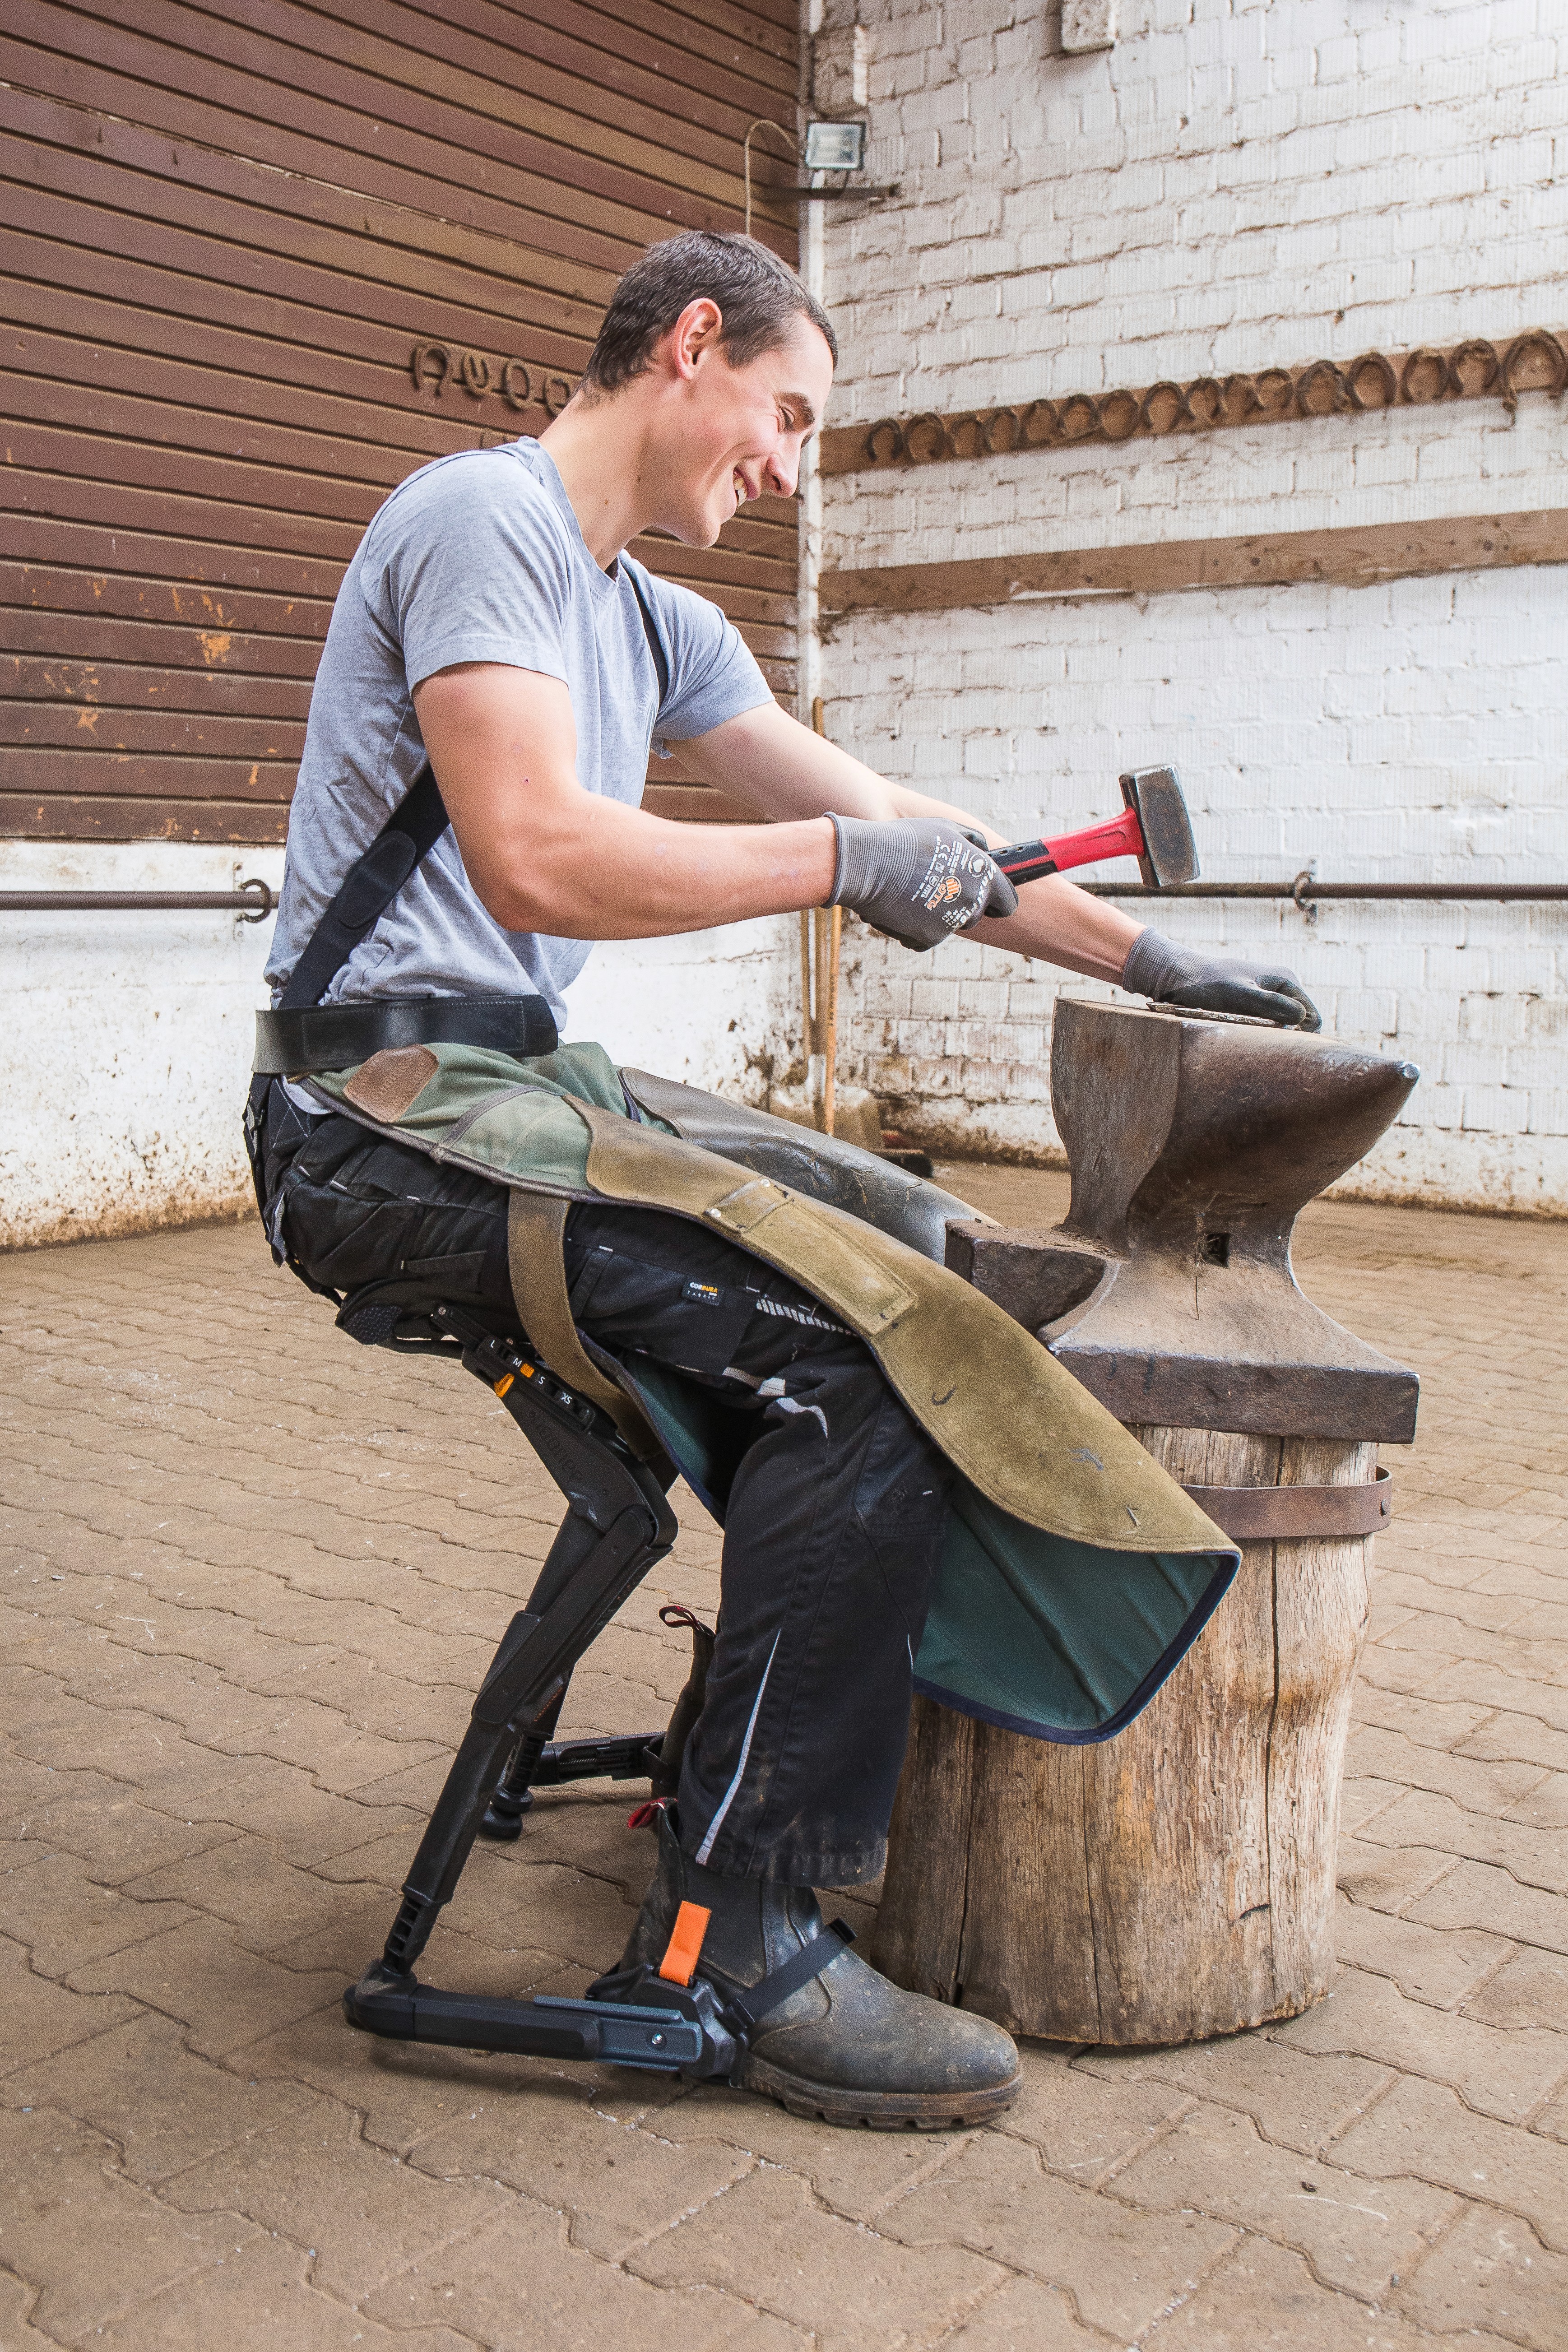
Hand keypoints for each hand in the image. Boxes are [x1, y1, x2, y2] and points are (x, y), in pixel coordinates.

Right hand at [826, 815, 1017, 951]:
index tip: (990, 902)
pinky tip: (899, 908)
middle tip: (936, 888)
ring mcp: (951, 922)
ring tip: (912, 893)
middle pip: (975, 914)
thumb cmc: (906, 841)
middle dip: (959, 905)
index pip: (1008, 901)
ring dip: (934, 915)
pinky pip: (926, 937)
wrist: (869, 863)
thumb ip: (971, 840)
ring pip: (948, 925)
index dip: (999, 901)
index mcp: (983, 874)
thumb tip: (982, 849)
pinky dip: (914, 927)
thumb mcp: (946, 828)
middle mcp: (972, 900)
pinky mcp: (929, 938)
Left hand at [1122, 928, 1321, 1029]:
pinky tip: (1242, 1040)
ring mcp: (1267, 999)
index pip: (1312, 1018)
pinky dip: (1258, 1037)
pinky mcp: (1252, 1008)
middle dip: (1289, 1039)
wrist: (1178, 976)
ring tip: (1249, 1043)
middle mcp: (1280, 989)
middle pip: (1300, 1024)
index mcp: (1285, 981)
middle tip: (1263, 1049)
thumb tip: (1302, 1019)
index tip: (1280, 1048)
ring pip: (1282, 1029)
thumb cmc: (1207, 984)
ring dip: (1271, 1039)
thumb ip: (1271, 1005)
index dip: (1304, 1037)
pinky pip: (1265, 1028)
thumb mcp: (1239, 995)